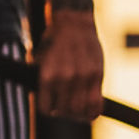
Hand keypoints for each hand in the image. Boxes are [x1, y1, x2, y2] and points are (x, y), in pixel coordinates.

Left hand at [36, 6, 103, 120]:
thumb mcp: (40, 61)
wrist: (74, 24)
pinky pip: (97, 103)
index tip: (52, 106)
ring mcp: (83, 77)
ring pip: (81, 110)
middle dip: (64, 112)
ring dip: (79, 114)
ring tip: (77, 109)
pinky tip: (90, 112)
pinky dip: (94, 112)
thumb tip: (46, 100)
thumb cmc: (54, 42)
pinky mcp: (97, 75)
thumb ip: (42, 80)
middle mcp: (65, 78)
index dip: (48, 109)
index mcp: (47, 75)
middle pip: (65, 111)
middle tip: (65, 107)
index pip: (46, 108)